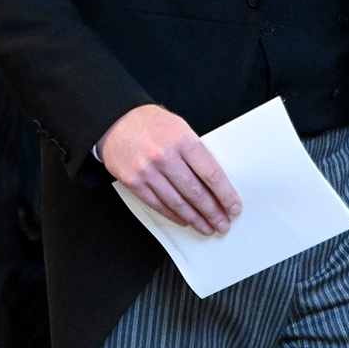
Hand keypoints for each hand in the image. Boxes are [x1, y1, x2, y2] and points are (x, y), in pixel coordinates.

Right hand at [99, 104, 241, 233]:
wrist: (115, 120)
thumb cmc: (150, 123)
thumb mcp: (180, 127)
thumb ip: (196, 152)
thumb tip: (216, 182)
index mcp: (182, 140)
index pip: (211, 174)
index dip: (225, 194)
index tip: (233, 206)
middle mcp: (165, 156)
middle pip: (196, 192)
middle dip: (212, 212)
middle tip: (222, 223)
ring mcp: (147, 170)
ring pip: (177, 202)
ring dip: (195, 219)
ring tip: (206, 227)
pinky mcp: (133, 181)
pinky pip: (157, 204)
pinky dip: (173, 215)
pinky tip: (184, 220)